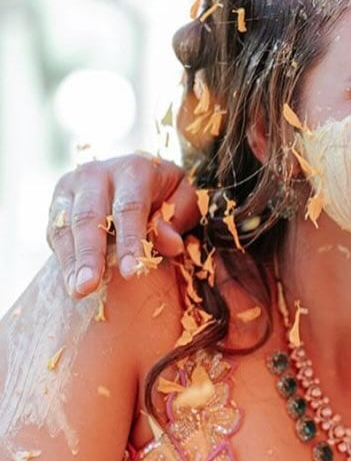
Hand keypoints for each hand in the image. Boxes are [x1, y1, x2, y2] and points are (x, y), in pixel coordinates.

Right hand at [46, 155, 196, 296]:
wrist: (141, 176)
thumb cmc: (169, 194)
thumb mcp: (185, 201)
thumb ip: (178, 220)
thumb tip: (171, 244)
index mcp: (135, 169)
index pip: (130, 207)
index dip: (130, 241)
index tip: (131, 272)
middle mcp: (98, 173)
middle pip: (89, 216)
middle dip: (90, 254)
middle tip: (89, 286)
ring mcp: (73, 186)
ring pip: (66, 225)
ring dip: (71, 261)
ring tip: (77, 291)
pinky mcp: (58, 201)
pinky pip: (55, 231)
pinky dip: (63, 257)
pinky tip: (71, 281)